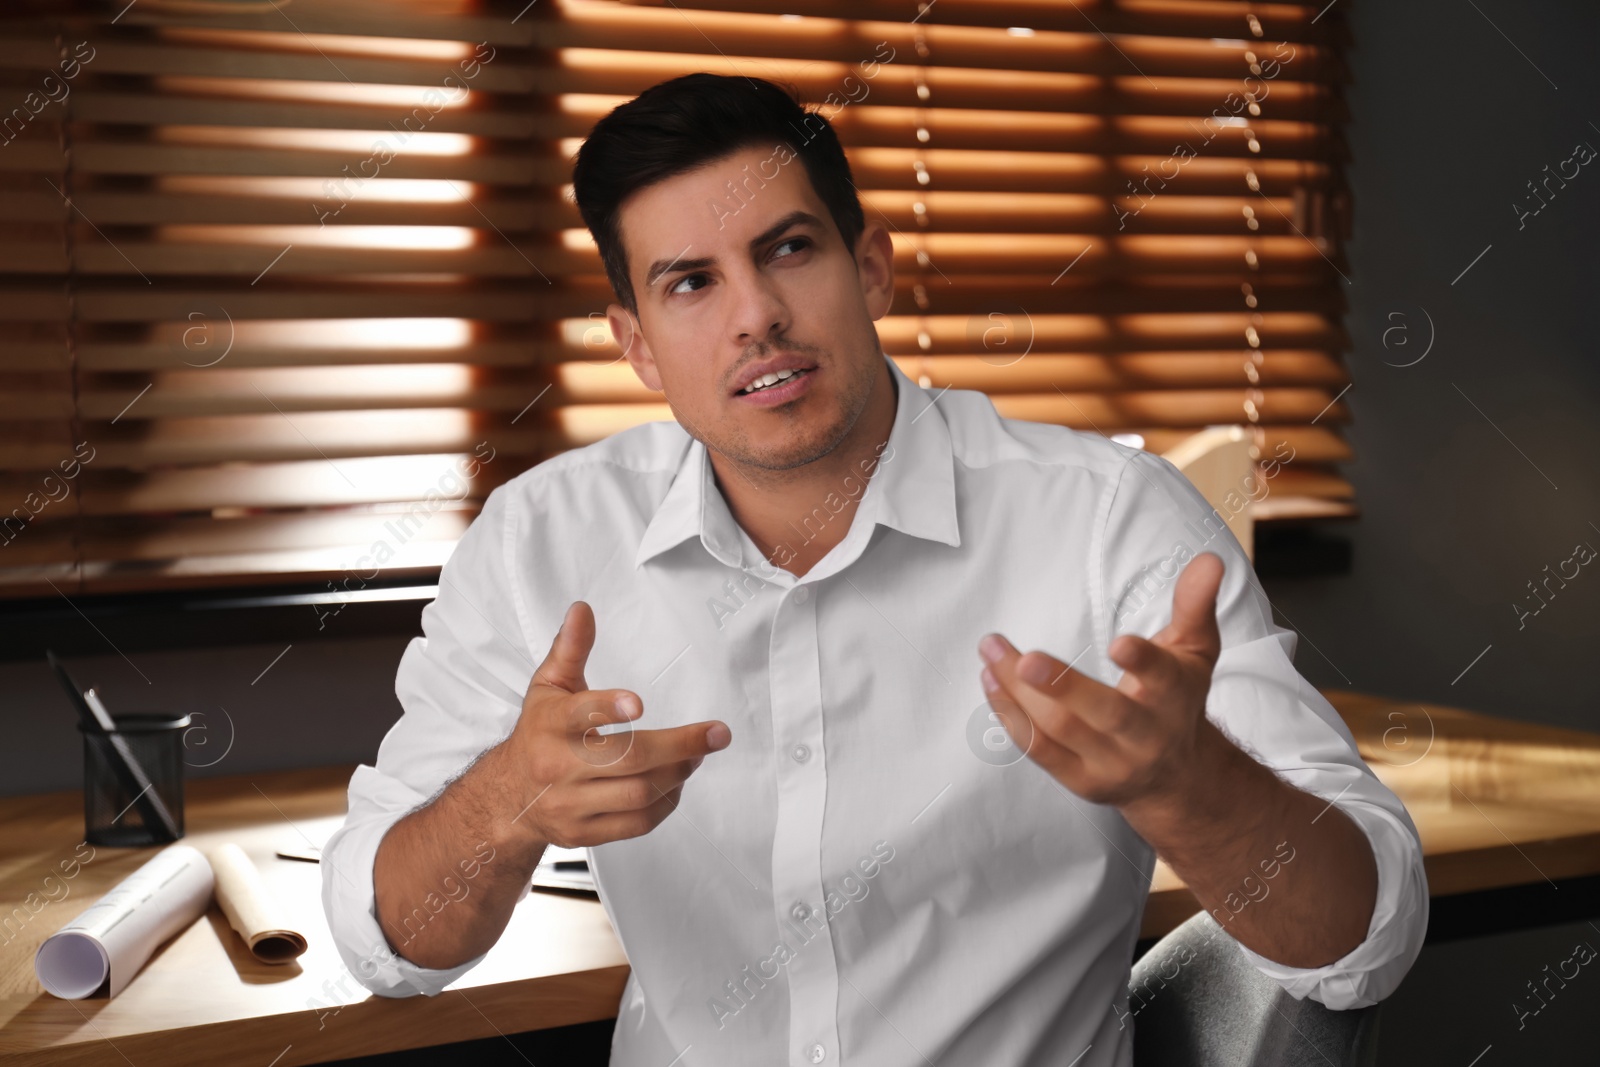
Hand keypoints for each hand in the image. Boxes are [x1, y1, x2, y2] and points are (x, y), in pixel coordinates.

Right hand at [504, 600, 730, 848]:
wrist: (509, 797)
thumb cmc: (539, 733)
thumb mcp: (548, 687)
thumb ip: (569, 649)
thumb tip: (583, 610)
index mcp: (548, 724)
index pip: (578, 714)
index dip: (608, 708)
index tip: (639, 703)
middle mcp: (556, 766)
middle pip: (626, 760)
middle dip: (679, 746)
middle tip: (716, 733)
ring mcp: (570, 805)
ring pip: (637, 793)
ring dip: (679, 773)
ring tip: (699, 753)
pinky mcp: (584, 834)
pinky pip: (637, 823)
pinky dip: (666, 802)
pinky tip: (677, 782)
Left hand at [977, 551, 1225, 811]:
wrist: (1177, 778)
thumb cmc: (1178, 698)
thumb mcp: (1195, 651)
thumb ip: (1195, 604)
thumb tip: (1208, 559)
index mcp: (1175, 697)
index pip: (1162, 678)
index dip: (1142, 662)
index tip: (1117, 642)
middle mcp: (1146, 736)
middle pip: (1105, 714)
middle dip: (1062, 687)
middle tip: (1025, 659)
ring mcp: (1112, 763)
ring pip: (1061, 729)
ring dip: (1019, 692)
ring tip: (991, 651)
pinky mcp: (1081, 781)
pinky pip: (1040, 751)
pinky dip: (1011, 715)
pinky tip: (990, 680)